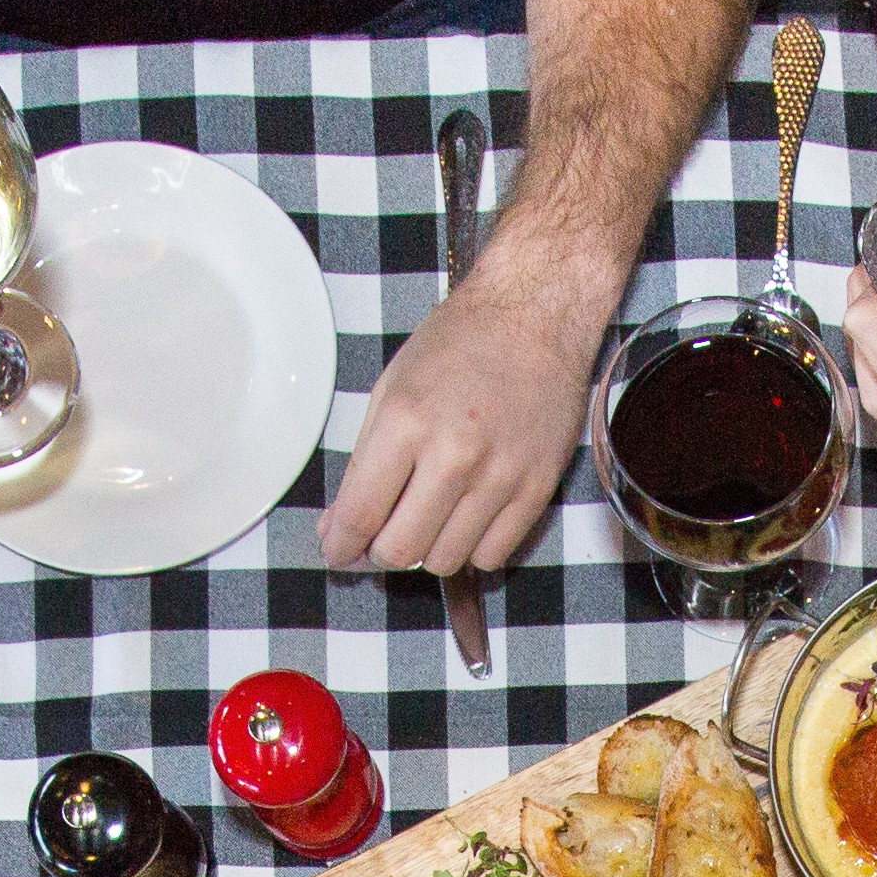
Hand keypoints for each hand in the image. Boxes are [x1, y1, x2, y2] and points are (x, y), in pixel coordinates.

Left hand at [320, 264, 598, 577]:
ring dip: (428, 550)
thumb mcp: (392, 389)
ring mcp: (501, 474)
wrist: (536, 315)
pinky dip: (471, 548)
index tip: (338, 551)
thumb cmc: (461, 343)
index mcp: (406, 421)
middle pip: (401, 550)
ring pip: (446, 560)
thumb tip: (339, 526)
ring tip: (428, 519)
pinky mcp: (538, 487)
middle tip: (381, 536)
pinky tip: (466, 518)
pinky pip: (493, 554)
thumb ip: (364, 463)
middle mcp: (454, 453)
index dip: (341, 546)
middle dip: (380, 552)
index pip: (360, 515)